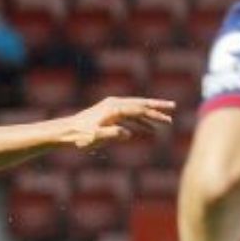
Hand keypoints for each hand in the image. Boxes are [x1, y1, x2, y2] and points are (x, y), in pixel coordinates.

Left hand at [60, 97, 174, 149]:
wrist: (66, 131)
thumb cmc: (80, 136)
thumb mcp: (96, 136)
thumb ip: (113, 134)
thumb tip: (129, 133)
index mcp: (114, 108)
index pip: (139, 109)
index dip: (155, 113)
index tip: (168, 118)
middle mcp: (114, 104)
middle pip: (140, 104)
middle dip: (157, 107)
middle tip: (173, 107)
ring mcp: (111, 108)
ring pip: (135, 109)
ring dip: (150, 116)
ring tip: (165, 121)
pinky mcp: (108, 114)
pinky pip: (128, 116)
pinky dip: (139, 121)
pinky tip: (147, 129)